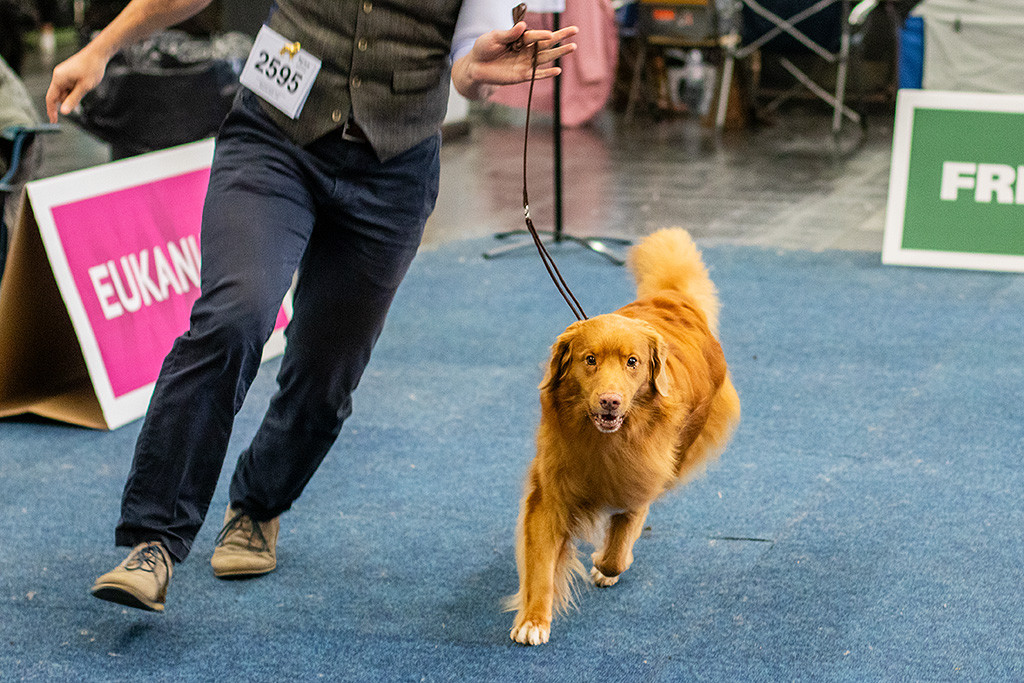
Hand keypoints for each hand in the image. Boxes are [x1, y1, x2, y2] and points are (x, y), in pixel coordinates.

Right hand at [46, 46, 109, 122]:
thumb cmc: (92, 68)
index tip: (53, 121)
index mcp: (58, 78)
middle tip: (82, 95)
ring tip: (86, 86)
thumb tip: (64, 112)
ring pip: (65, 91)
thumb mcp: (84, 87)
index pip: (50, 98)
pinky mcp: (68, 73)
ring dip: (74, 94)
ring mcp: (63, 74)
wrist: (98, 54)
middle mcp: (58, 75)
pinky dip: (75, 90)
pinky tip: (85, 85)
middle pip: (59, 95)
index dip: (51, 111)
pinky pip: (69, 86)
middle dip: (68, 100)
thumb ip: (73, 100)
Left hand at [451, 22, 577, 100]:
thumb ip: (509, 34)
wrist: (475, 67)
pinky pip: (537, 74)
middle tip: (575, 30)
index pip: (534, 35)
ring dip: (559, 53)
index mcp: (520, 38)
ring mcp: (526, 63)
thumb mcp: (494, 38)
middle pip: (547, 43)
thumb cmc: (484, 48)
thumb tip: (523, 27)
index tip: (550, 35)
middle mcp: (526, 49)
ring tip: (573, 47)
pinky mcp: (522, 76)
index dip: (542, 34)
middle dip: (561, 37)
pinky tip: (558, 70)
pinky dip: (547, 74)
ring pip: (546, 57)